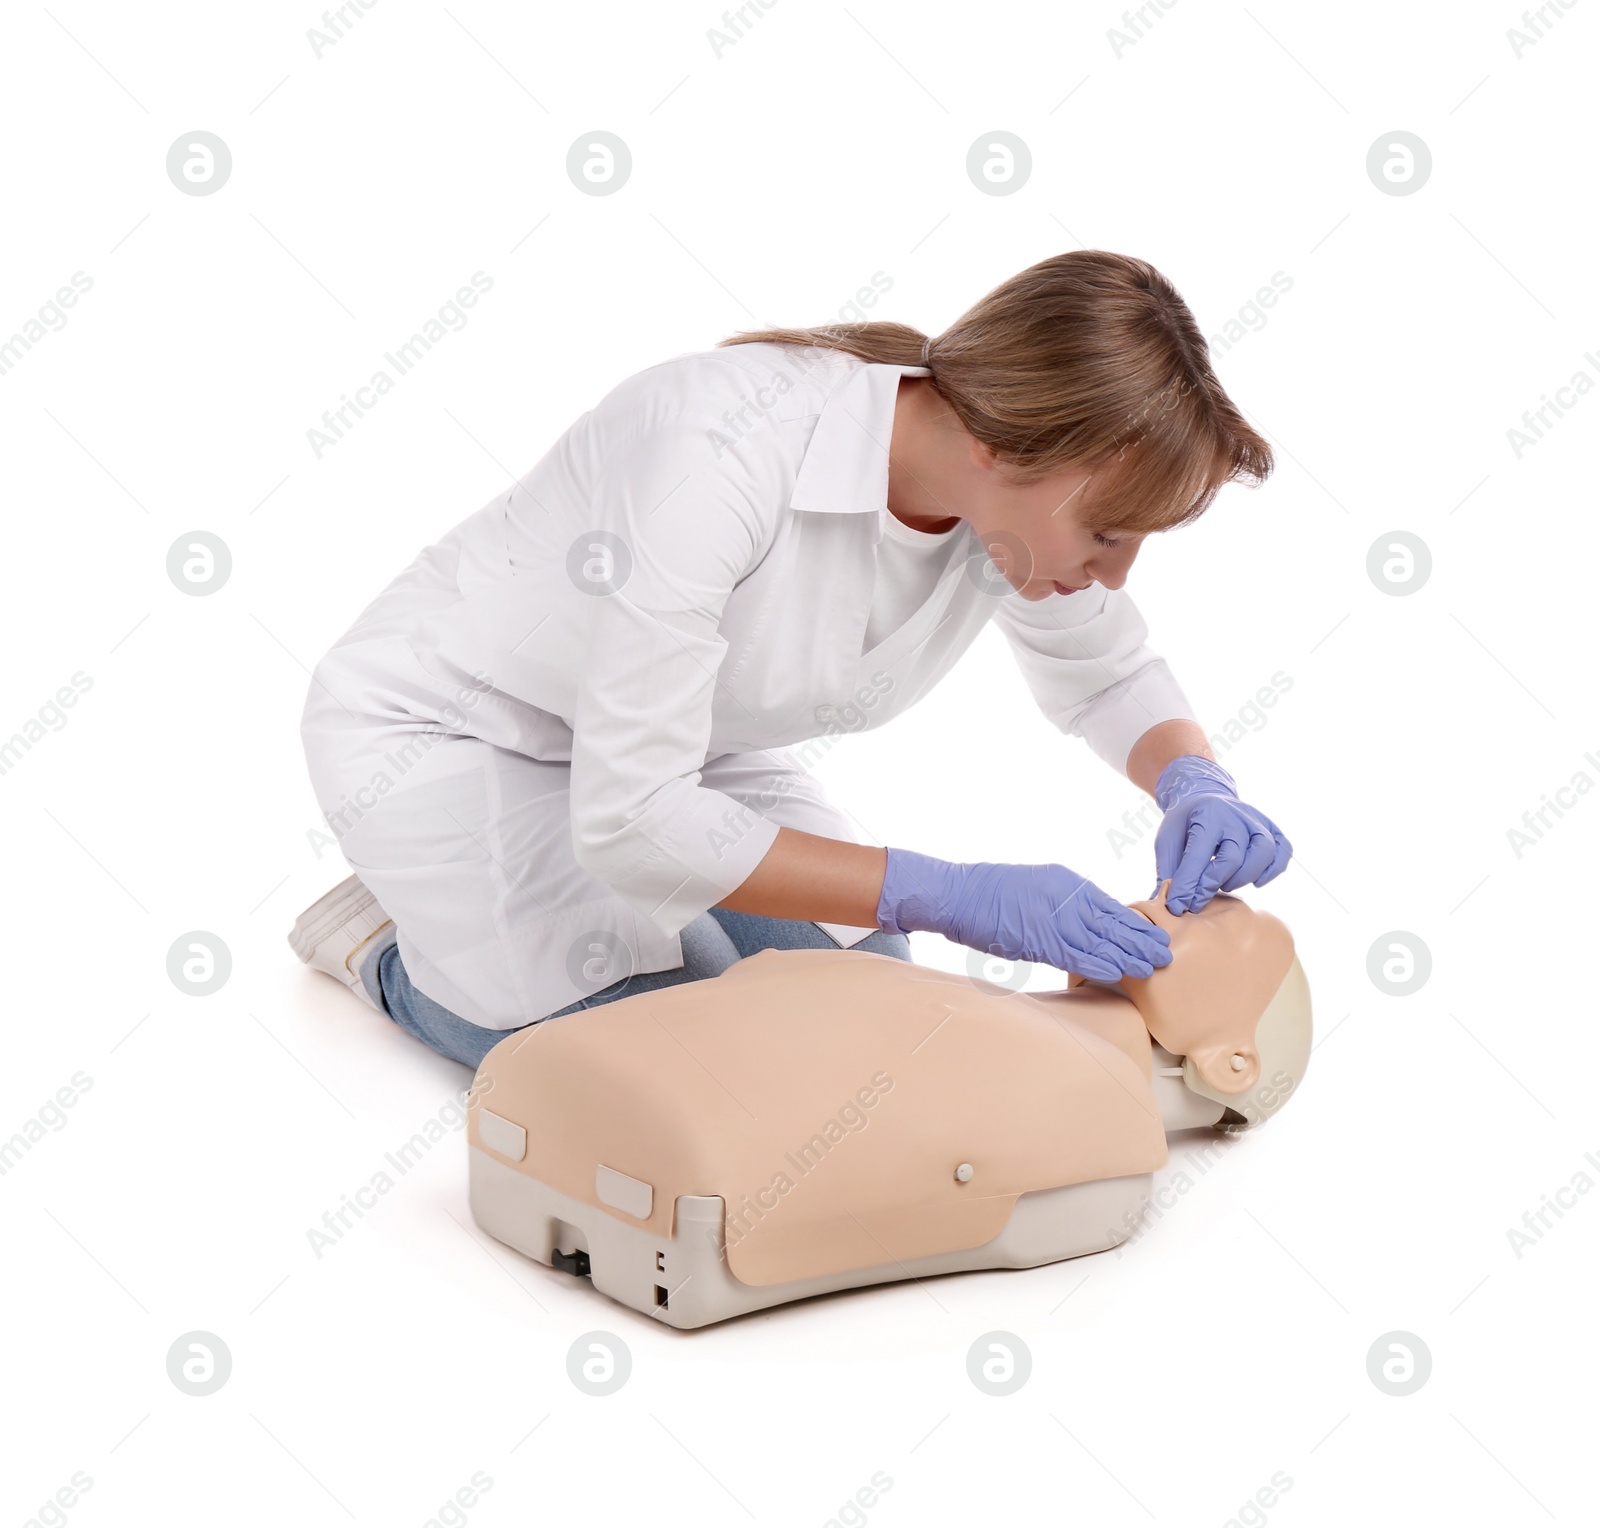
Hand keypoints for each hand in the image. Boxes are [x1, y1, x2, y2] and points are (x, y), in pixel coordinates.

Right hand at [877, 847, 1171, 981]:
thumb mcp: (1035, 886)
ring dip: (1129, 954)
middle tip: (1167, 952)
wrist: (957, 893)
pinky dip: (1099, 963)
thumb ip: (1061, 903)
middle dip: (1142, 939)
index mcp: (1067, 883)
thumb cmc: (989, 891)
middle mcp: (1066, 898)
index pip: (1110, 906)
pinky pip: (1076, 954)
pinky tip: (1119, 972)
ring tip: (1154, 965)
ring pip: (1102, 940)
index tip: (1155, 933)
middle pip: (1114, 922)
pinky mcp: (1039, 939)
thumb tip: (1081, 922)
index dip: (1135, 922)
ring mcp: (1054, 918)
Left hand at [1152, 755, 1291, 913]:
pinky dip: (1273, 869)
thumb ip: (1167, 872)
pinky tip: (1256, 881)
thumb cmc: (1184, 824)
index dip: (1188, 884)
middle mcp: (1235, 816)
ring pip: (1263, 852)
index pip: (1198, 855)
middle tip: (1198, 899)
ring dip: (1244, 877)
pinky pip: (1283, 849)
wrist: (1203, 796)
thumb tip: (1162, 905)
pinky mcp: (1271, 827)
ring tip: (1225, 885)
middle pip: (1233, 857)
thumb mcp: (1167, 841)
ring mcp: (1256, 820)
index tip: (1177, 905)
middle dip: (1213, 884)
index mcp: (1206, 816)